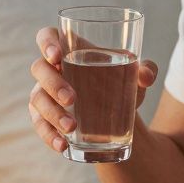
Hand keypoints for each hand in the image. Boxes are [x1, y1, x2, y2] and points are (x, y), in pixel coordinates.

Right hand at [28, 27, 158, 152]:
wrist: (117, 113)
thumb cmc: (120, 82)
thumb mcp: (136, 75)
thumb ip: (146, 69)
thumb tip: (146, 76)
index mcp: (70, 50)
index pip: (46, 36)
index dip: (46, 43)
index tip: (57, 56)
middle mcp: (52, 70)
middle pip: (39, 69)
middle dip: (53, 84)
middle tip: (72, 98)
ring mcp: (44, 94)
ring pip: (37, 99)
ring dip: (52, 114)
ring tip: (72, 127)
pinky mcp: (44, 118)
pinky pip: (40, 126)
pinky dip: (49, 136)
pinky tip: (63, 145)